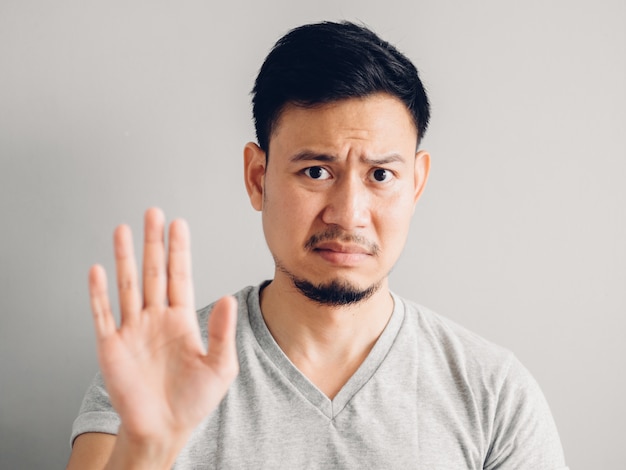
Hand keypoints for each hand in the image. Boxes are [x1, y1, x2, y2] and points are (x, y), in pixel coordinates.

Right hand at [88, 208, 237, 464]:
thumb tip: (228, 298)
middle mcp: (156, 318)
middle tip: (153, 213)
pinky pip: (103, 314)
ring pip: (127, 285)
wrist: (164, 429)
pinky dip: (99, 293)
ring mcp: (133, 330)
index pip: (180, 276)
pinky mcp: (111, 346)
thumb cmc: (193, 401)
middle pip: (154, 272)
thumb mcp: (219, 366)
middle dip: (153, 243)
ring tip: (123, 230)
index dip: (179, 251)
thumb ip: (222, 332)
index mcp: (182, 320)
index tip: (178, 224)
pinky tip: (98, 270)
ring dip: (125, 258)